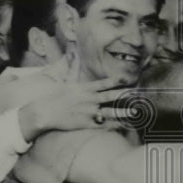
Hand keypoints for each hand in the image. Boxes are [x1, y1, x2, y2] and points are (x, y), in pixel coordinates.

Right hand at [18, 79, 133, 139]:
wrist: (45, 112)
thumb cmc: (54, 97)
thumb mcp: (66, 83)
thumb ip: (74, 74)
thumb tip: (72, 56)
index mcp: (85, 89)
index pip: (104, 83)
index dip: (116, 80)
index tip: (127, 78)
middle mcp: (89, 99)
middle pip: (111, 96)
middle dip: (125, 95)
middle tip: (138, 94)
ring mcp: (88, 112)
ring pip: (110, 112)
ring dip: (123, 112)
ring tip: (135, 112)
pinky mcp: (86, 124)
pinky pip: (102, 125)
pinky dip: (113, 126)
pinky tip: (123, 126)